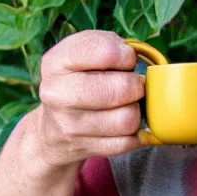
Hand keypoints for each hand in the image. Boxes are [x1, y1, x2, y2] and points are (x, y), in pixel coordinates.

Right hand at [28, 30, 144, 167]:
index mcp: (57, 61)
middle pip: (121, 89)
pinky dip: (133, 135)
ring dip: (135, 112)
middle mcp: (58, 92)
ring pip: (127, 119)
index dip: (127, 56)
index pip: (106, 52)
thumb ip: (112, 48)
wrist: (52, 127)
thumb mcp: (86, 54)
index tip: (127, 61)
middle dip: (136, 86)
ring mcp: (68, 124)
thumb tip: (144, 65)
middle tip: (132, 86)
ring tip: (126, 106)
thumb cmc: (81, 80)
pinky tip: (122, 126)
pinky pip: (127, 142)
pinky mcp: (82, 148)